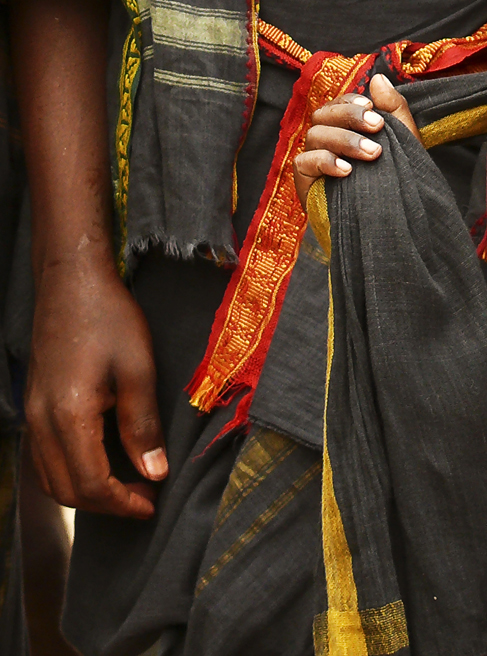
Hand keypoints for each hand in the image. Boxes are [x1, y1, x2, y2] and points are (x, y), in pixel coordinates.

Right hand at [26, 260, 163, 517]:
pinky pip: (45, 458)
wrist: (70, 283)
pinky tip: (101, 464)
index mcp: (67, 416)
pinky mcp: (34, 406)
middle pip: (66, 489)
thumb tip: (154, 471)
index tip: (152, 504)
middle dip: (106, 504)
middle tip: (145, 498)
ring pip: (51, 478)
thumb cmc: (108, 318)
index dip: (123, 502)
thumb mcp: (138, 369)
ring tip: (128, 486)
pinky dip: (71, 473)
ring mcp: (32, 415)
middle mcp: (40, 422)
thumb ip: (143, 425)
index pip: (90, 483)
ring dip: (87, 492)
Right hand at [294, 74, 419, 201]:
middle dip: (350, 117)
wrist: (392, 215)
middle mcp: (327, 138)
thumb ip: (393, 108)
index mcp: (347, 126)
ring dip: (345, 140)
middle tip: (377, 128)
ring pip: (315, 135)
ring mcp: (314, 158)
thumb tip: (377, 78)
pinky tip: (347, 170)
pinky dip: (325, 162)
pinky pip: (303, 162)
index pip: (339, 103)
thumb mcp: (403, 139)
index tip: (372, 107)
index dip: (351, 102)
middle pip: (323, 114)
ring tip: (373, 154)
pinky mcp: (305, 180)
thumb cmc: (397, 174)